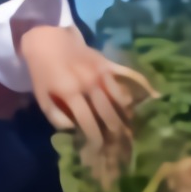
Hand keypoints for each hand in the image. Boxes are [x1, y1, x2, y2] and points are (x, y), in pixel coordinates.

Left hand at [17, 24, 144, 172]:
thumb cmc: (43, 73)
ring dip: (126, 115)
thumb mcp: (42, 98)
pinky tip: (148, 98)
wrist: (47, 40)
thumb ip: (56, 117)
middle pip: (109, 114)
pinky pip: (127, 76)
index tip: (100, 150)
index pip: (88, 122)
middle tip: (120, 143)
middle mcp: (89, 84)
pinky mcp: (107, 62)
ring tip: (129, 127)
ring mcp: (101, 72)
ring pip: (120, 99)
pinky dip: (138, 88)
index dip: (96, 139)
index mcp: (70, 93)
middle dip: (115, 132)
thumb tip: (74, 130)